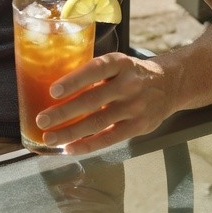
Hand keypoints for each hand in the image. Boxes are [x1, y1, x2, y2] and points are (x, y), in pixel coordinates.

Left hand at [36, 52, 171, 153]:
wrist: (170, 85)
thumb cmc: (132, 74)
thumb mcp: (118, 64)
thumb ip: (94, 73)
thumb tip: (53, 87)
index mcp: (121, 64)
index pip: (96, 70)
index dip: (74, 80)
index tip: (53, 91)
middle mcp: (129, 84)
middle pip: (92, 100)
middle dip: (64, 112)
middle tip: (41, 120)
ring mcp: (135, 106)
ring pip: (98, 122)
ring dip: (70, 132)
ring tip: (49, 138)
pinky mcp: (139, 126)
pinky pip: (109, 138)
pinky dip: (88, 145)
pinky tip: (70, 148)